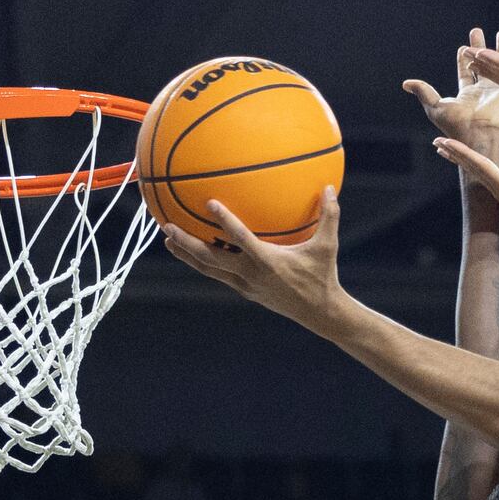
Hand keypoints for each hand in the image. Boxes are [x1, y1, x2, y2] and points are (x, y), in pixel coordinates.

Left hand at [163, 191, 345, 332]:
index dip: (225, 221)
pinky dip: (204, 263)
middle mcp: (251, 274)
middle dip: (187, 242)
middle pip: (211, 258)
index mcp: (267, 261)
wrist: (319, 312)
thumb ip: (329, 216)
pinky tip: (195, 253)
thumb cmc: (323, 276)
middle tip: (168, 227)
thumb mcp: (327, 246)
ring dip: (187, 255)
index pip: (241, 238)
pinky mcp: (246, 291)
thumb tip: (331, 187)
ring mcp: (245, 285)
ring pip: (209, 269)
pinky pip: (219, 275)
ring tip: (168, 240)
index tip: (209, 203)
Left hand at [403, 28, 498, 141]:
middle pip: (483, 63)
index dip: (464, 58)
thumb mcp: (435, 106)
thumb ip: (423, 91)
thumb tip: (406, 83)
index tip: (462, 46)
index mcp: (468, 93)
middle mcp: (485, 89)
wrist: (481, 134)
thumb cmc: (457, 124)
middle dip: (481, 47)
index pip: (466, 71)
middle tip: (478, 30)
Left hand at [431, 139, 498, 239]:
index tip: (443, 141)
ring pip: (475, 172)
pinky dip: (475, 166)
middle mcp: (498, 188)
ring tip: (447, 150)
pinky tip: (475, 164)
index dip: (460, 151)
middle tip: (435, 141)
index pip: (477, 163)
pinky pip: (485, 176)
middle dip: (454, 153)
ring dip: (461, 160)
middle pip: (470, 167)